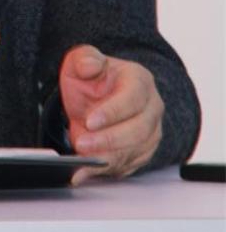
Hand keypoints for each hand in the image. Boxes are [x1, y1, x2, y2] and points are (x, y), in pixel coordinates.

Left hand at [59, 45, 163, 185]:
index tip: (90, 121)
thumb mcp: (81, 62)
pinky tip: (83, 171)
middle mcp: (151, 109)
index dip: (112, 112)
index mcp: (140, 81)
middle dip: (107, 139)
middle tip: (81, 143)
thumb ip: (85, 59)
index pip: (132, 99)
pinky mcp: (141, 154)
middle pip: (137, 130)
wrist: (95, 100)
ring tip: (80, 158)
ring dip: (105, 157)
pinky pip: (125, 166)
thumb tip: (90, 64)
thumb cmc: (92, 81)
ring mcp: (150, 133)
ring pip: (133, 152)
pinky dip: (103, 170)